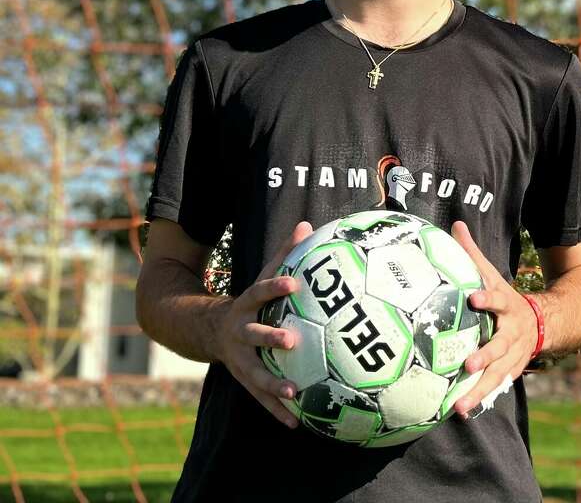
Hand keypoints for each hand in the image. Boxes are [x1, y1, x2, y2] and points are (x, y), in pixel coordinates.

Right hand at [213, 220, 312, 428]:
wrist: (205, 329)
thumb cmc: (249, 301)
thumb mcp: (261, 275)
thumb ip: (284, 253)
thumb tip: (308, 224)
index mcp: (245, 305)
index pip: (259, 291)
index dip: (274, 287)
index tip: (293, 283)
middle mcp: (239, 333)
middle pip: (253, 335)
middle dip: (269, 338)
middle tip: (290, 341)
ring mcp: (239, 358)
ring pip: (255, 373)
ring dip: (274, 385)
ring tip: (295, 393)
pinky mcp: (243, 378)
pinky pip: (260, 397)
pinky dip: (277, 410)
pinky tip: (297, 423)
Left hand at [449, 220, 538, 418]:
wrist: (546, 322)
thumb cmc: (506, 297)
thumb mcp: (493, 274)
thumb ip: (472, 253)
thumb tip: (454, 224)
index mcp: (507, 306)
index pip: (497, 299)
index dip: (488, 299)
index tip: (475, 299)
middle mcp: (512, 333)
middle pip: (499, 346)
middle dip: (484, 356)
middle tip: (467, 364)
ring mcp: (513, 356)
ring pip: (496, 375)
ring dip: (478, 391)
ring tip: (459, 408)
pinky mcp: (510, 371)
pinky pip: (493, 387)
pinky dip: (479, 399)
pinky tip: (460, 413)